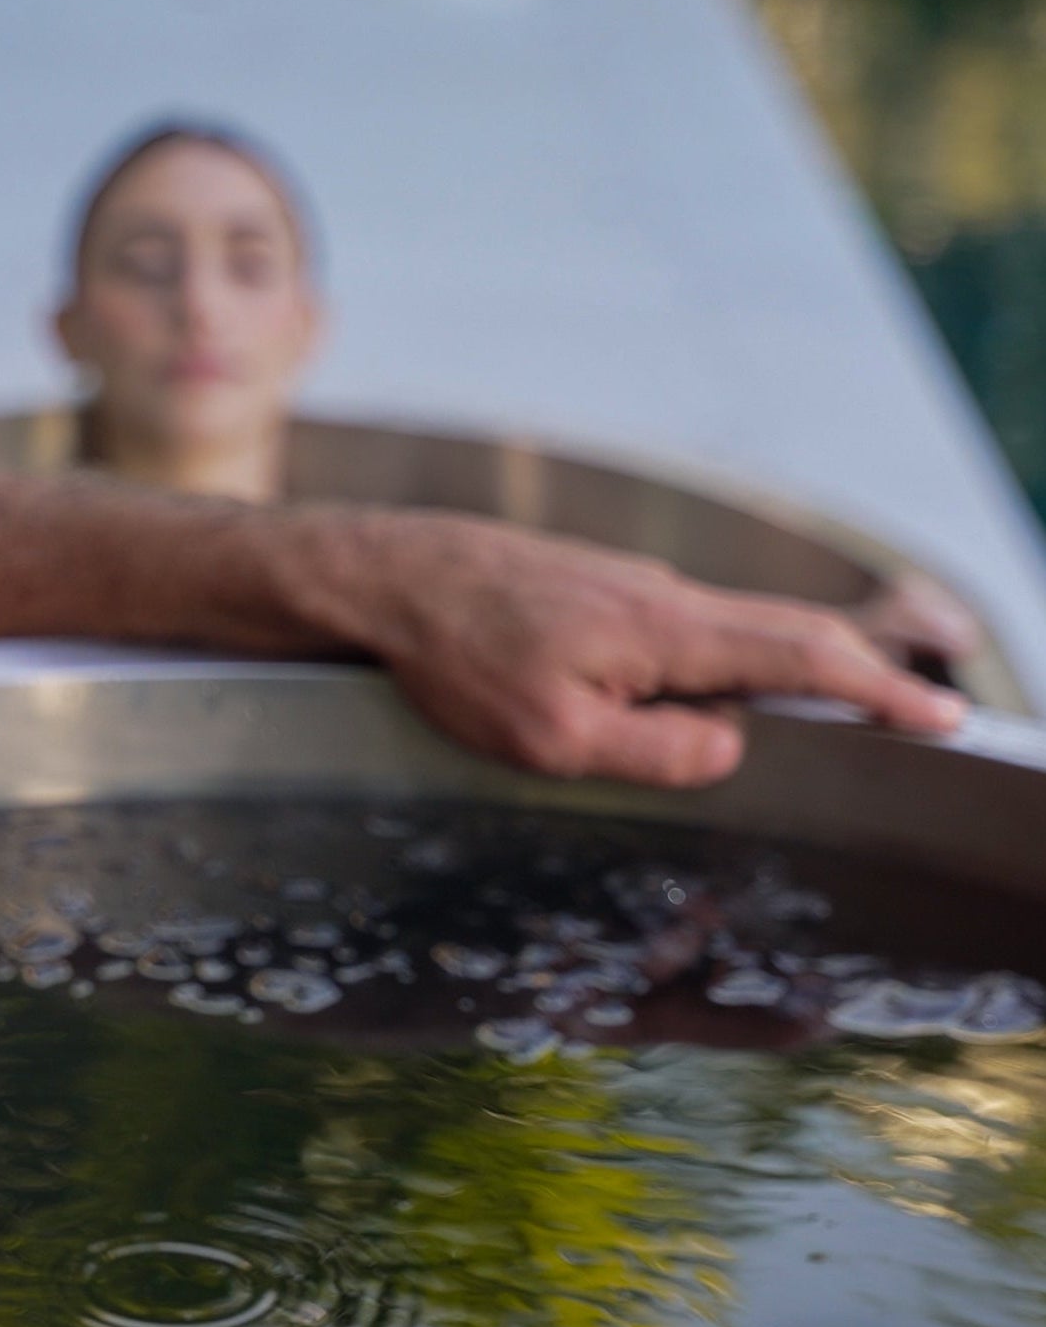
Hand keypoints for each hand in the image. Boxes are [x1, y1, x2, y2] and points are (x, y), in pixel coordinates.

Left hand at [293, 510, 966, 787]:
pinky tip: (703, 693)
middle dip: (856, 673)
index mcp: (665, 629)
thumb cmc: (456, 655)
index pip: (802, 654)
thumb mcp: (554, 736)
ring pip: (725, 631)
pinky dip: (714, 660)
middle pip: (781, 631)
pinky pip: (677, 630)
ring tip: (825, 713)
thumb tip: (729, 745)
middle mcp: (659, 594)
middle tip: (911, 711)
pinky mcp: (591, 589)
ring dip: (781, 668)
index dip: (879, 689)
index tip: (942, 714)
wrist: (384, 576)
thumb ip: (658, 749)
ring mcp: (626, 585)